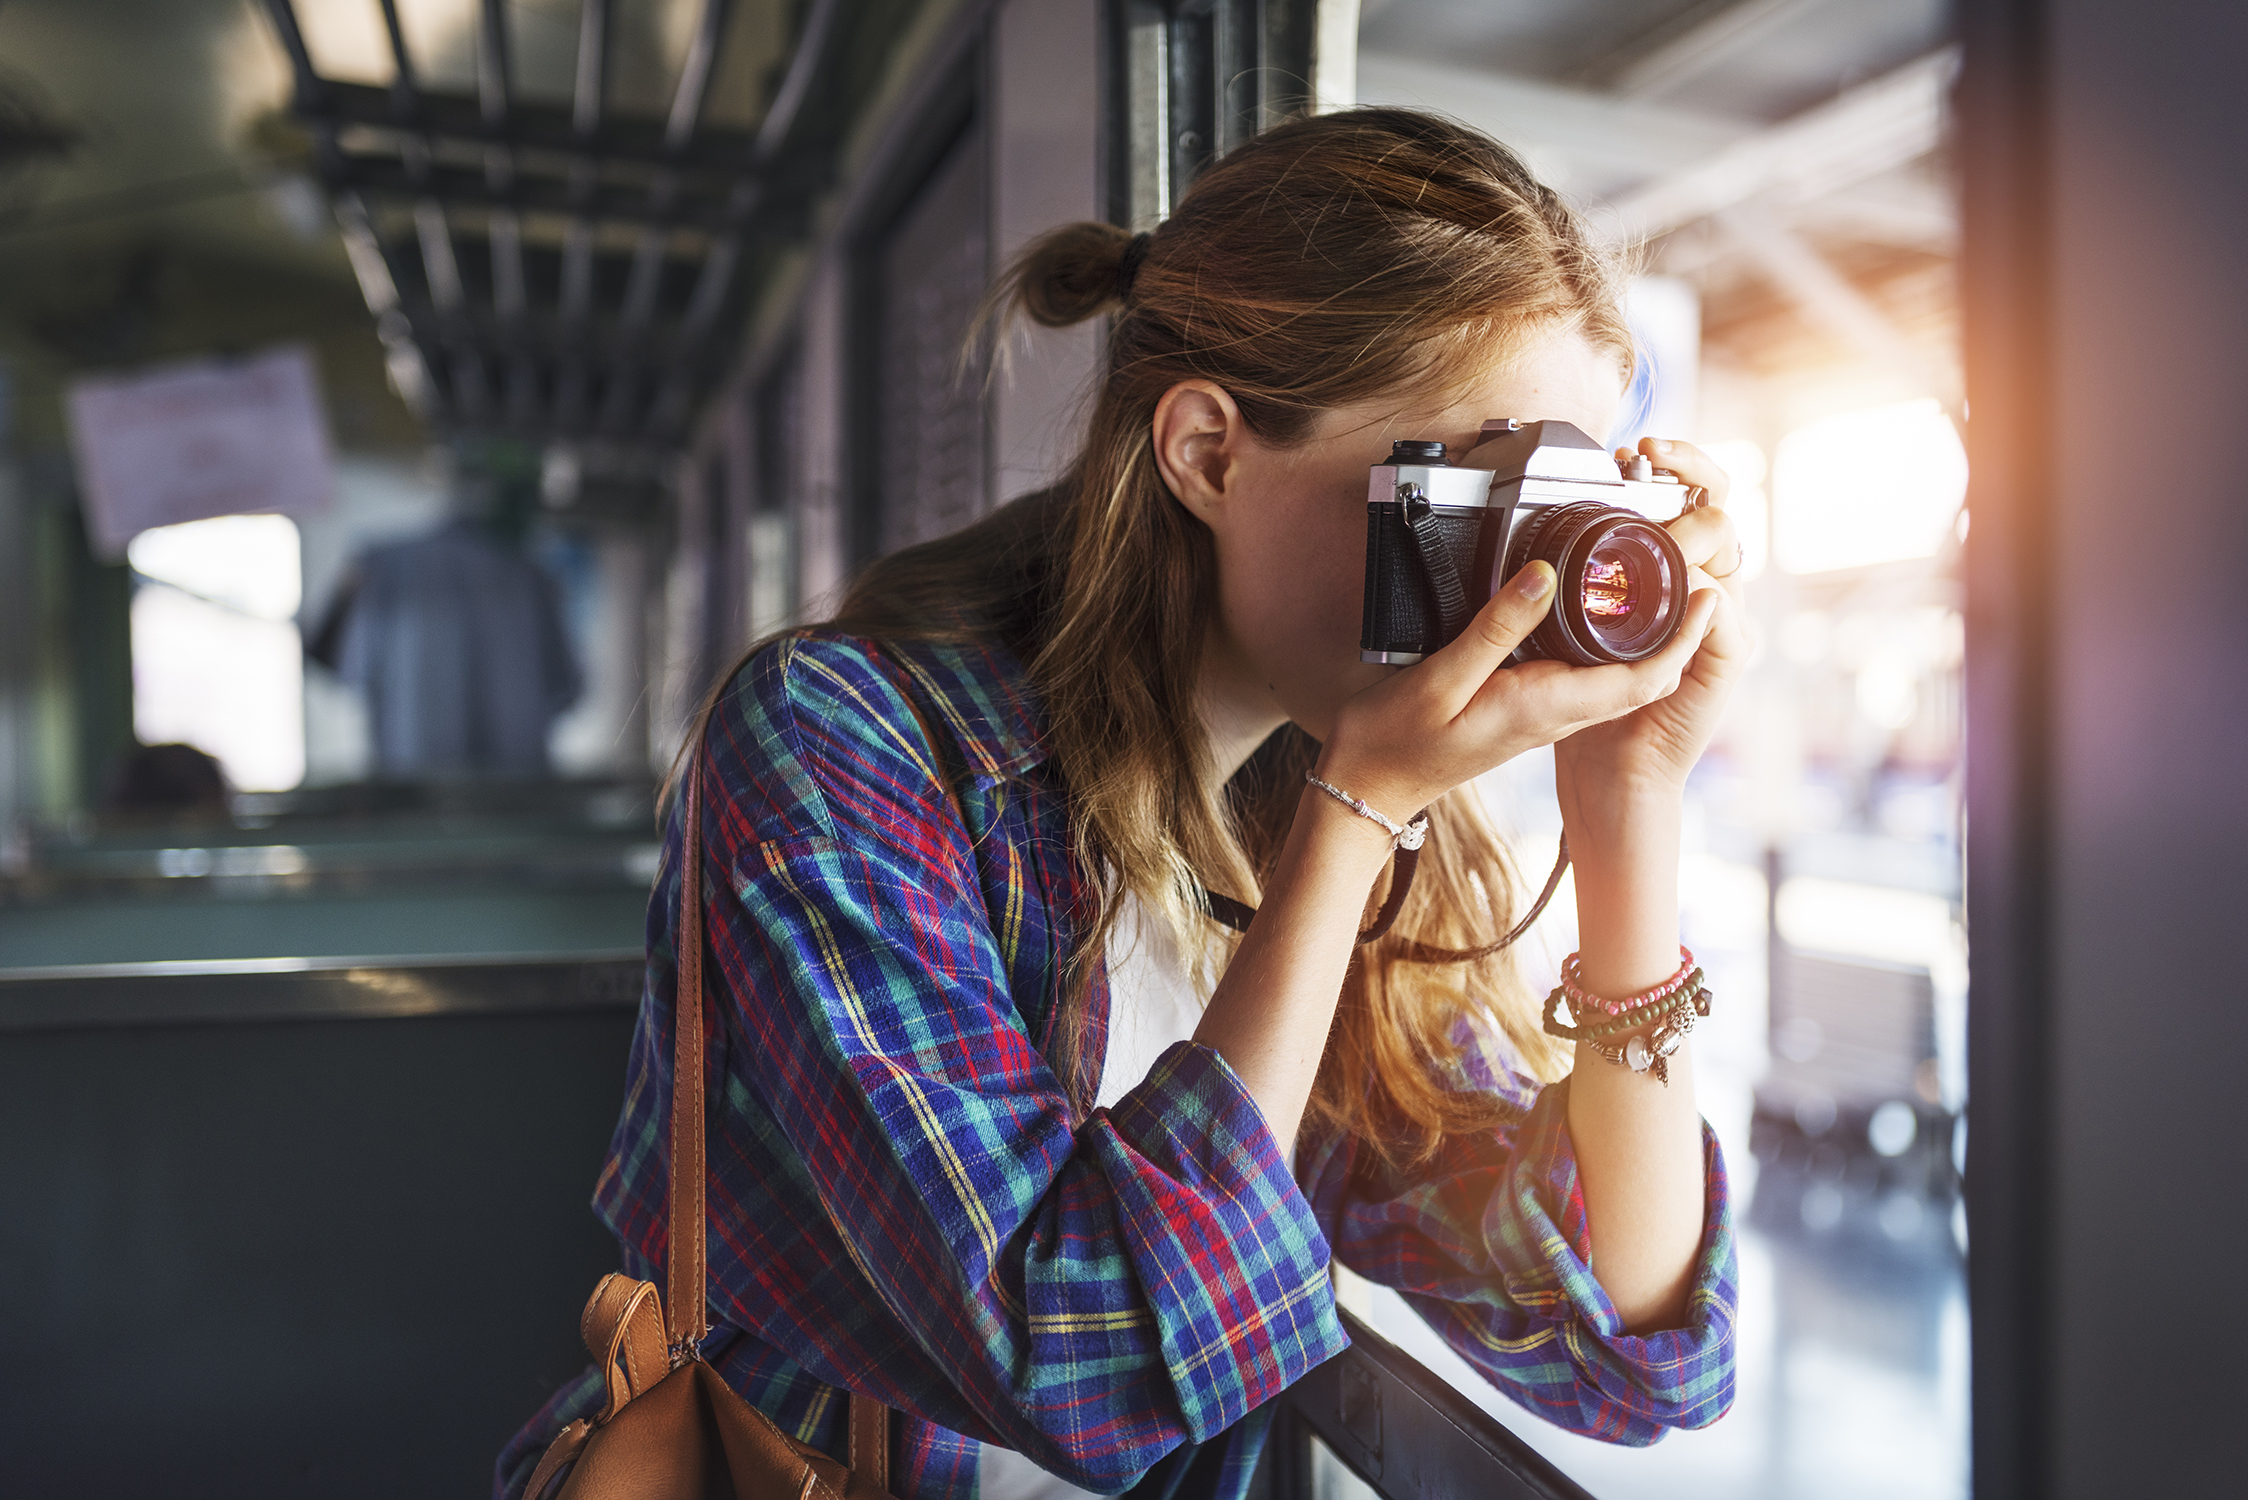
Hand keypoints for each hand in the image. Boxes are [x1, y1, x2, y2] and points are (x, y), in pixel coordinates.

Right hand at [1319, 549, 1721, 830]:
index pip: (1641, 677)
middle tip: (1693, 570)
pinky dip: (1606, 642)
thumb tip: (1546, 575)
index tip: (1710, 592)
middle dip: (1678, 629)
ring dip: (1647, 634)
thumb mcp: (1442, 678)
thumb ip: (1497, 628)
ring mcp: (1542, 713)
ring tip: (1661, 581)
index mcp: (1547, 707)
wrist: (1370, 786)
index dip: (1684, 639)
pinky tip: (1596, 612)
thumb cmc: (1398, 741)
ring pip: (1617, 674)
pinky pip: (1584, 674)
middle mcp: (1555, 713)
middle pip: (1641, 674)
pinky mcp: (1525, 706)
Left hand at [1554, 438, 1753, 808]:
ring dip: (1698, 526)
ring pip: (1730, 552)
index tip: (1637, 444)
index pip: (1689, 499)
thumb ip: (1564, 581)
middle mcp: (1702, 587)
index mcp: (1668, 574)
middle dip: (1694, 472)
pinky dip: (1709, 597)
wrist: (1610, 772)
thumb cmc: (1586, 698)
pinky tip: (1686, 584)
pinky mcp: (1726, 661)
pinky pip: (1727, 619)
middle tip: (1654, 454)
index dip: (1675, 463)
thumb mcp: (1563, 625)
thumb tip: (1541, 530)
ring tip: (1662, 511)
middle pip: (1719, 509)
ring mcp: (1721, 622)